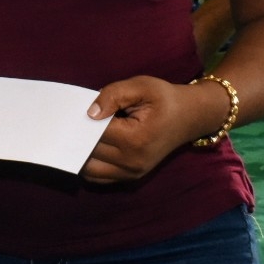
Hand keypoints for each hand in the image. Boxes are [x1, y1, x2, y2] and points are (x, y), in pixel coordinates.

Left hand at [82, 75, 219, 183]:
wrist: (190, 117)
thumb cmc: (165, 99)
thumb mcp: (142, 86)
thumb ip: (113, 94)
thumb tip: (90, 113)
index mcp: (136, 139)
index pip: (95, 132)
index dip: (82, 119)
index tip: (75, 108)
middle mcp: (132, 161)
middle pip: (89, 151)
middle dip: (79, 135)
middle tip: (73, 119)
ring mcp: (132, 173)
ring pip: (90, 169)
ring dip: (82, 152)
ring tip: (83, 132)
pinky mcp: (131, 177)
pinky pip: (99, 177)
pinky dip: (89, 164)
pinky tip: (89, 146)